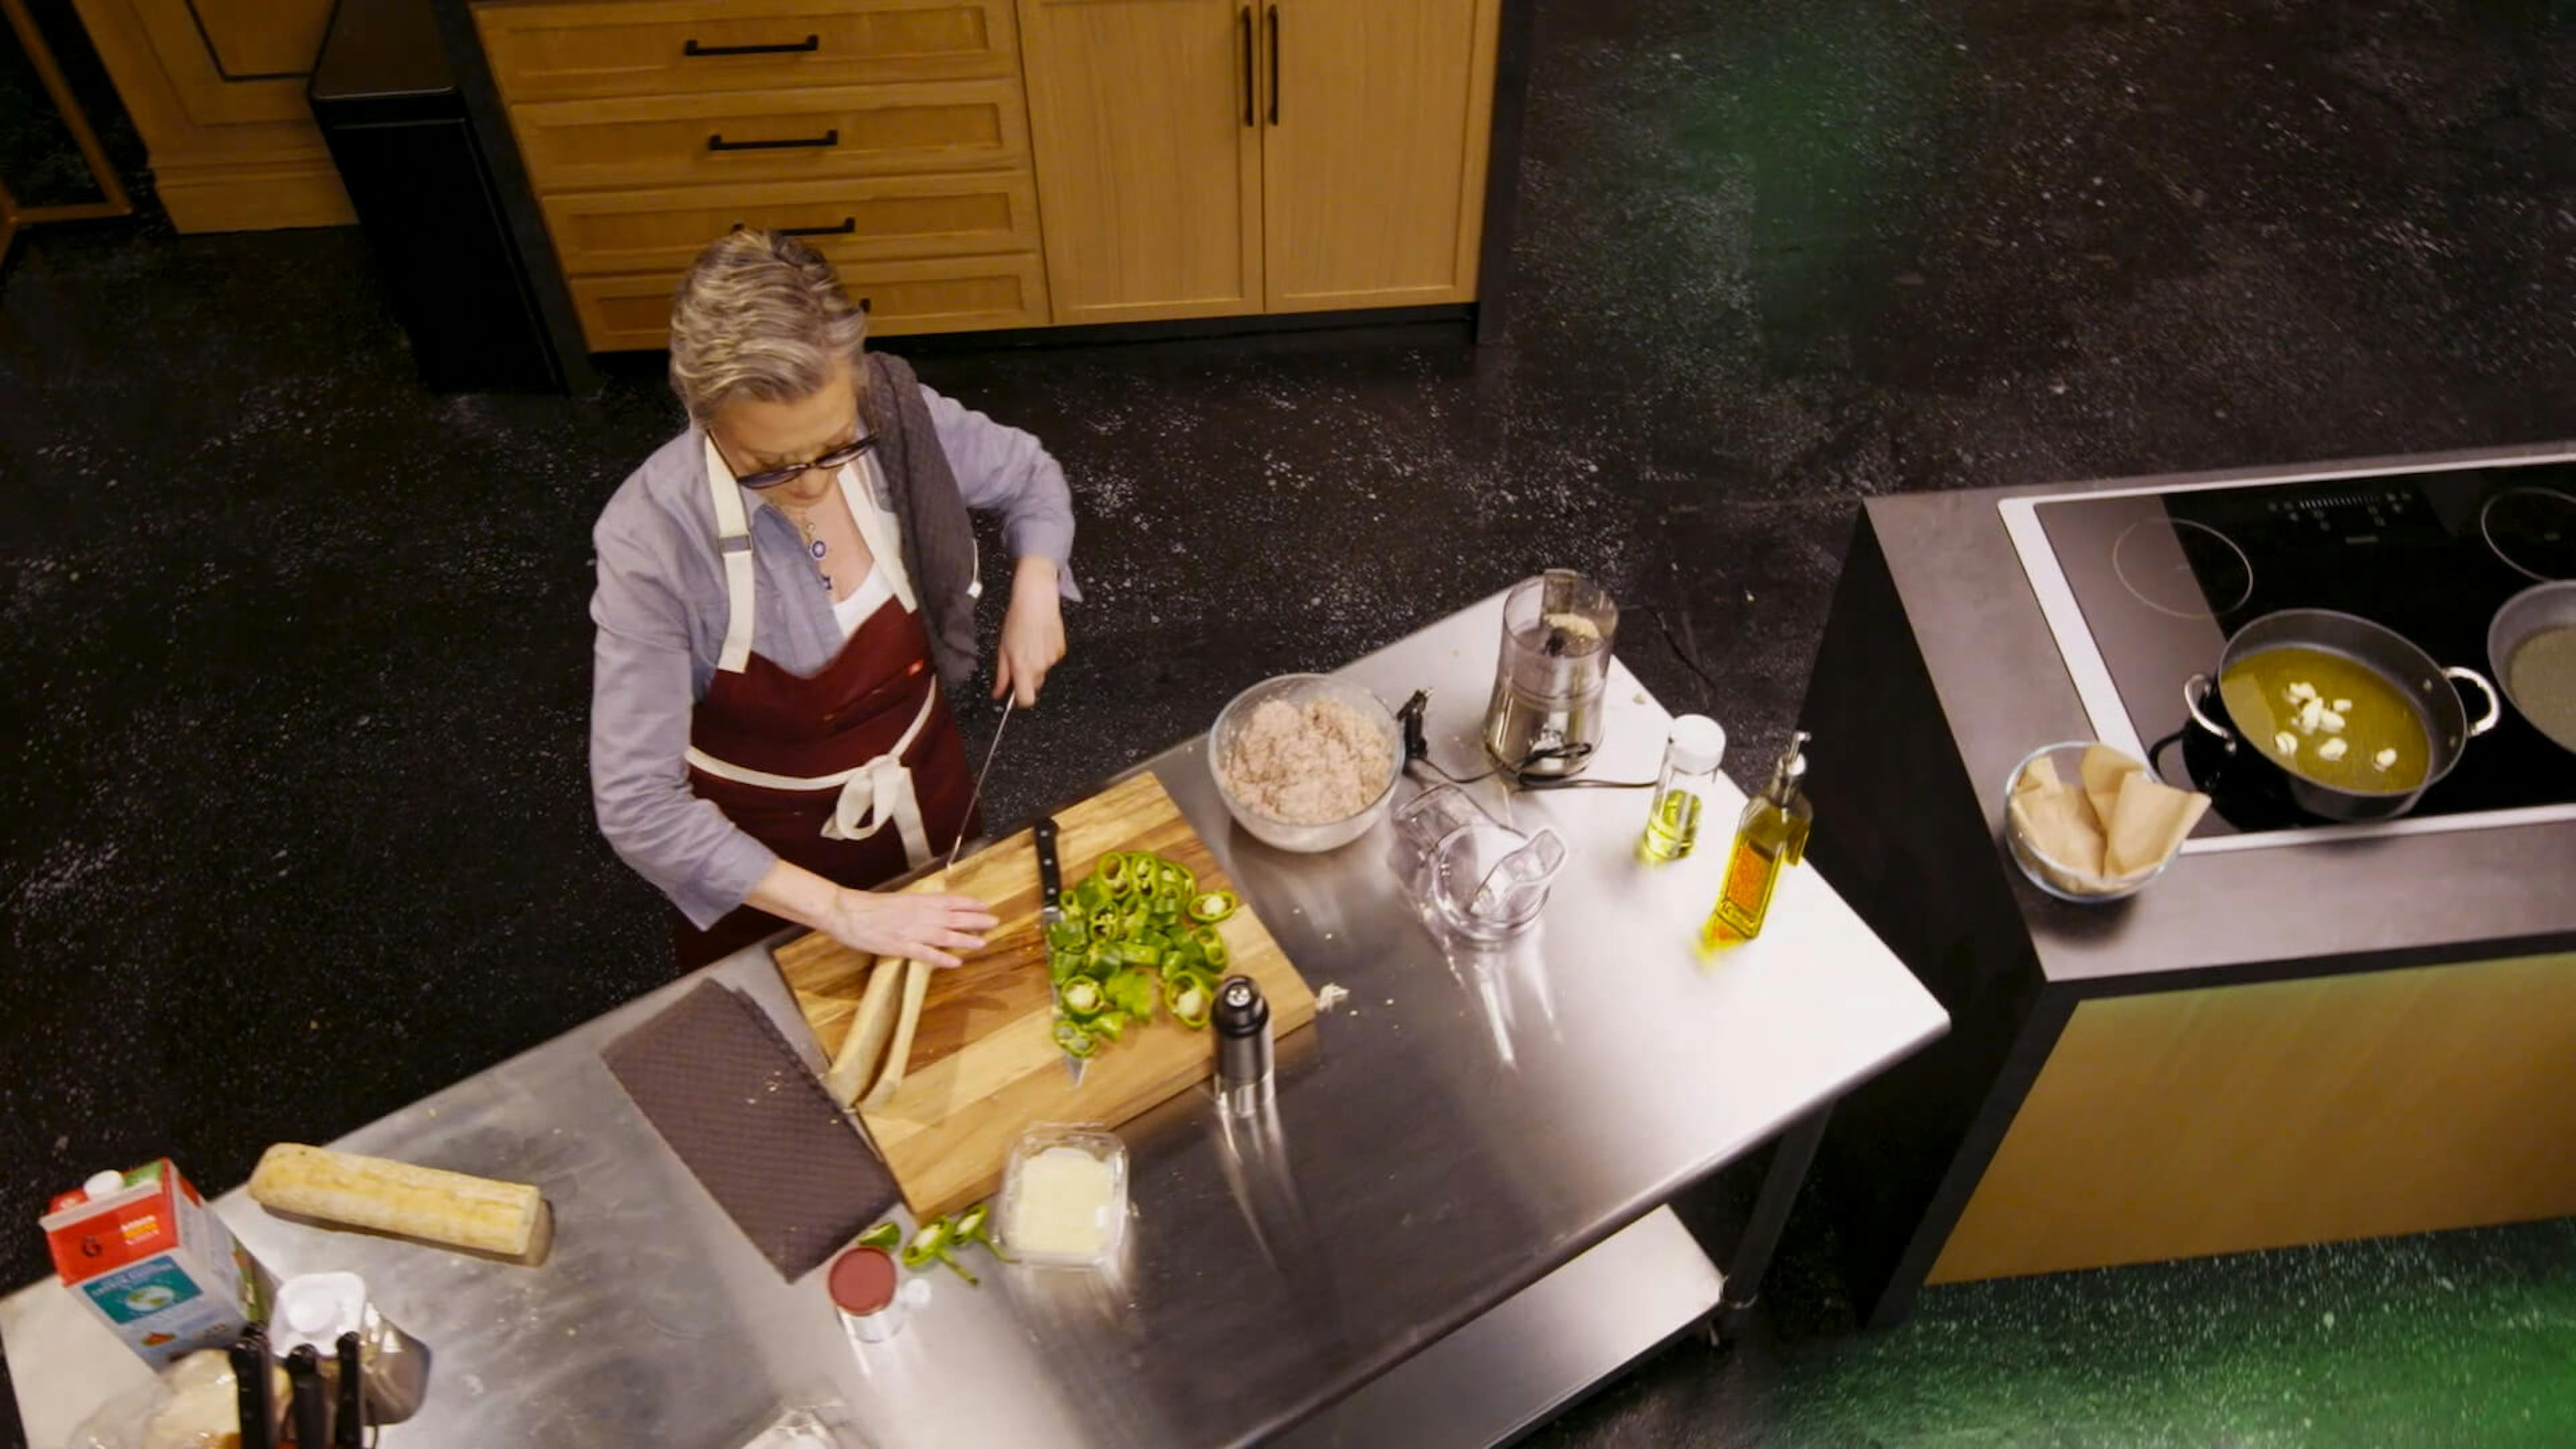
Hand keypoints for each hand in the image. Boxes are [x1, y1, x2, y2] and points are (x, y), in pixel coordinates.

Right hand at [823, 890, 998, 968]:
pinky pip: (926, 954)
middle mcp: (919, 914)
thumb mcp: (898, 900)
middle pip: (954, 917)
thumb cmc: (869, 905)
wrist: (846, 911)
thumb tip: (933, 908)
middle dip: (976, 920)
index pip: (950, 901)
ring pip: (945, 936)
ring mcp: (911, 931)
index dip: (969, 904)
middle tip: (995, 922)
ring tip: (983, 942)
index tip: (985, 906)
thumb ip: (916, 905)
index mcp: (918, 900)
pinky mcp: (900, 947)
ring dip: (966, 939)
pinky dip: (942, 958)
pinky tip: (956, 962)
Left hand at [994, 556, 1066, 705]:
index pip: (1026, 700)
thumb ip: (1001, 675)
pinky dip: (1044, 653)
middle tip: (1018, 658)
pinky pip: (1051, 660)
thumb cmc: (1017, 619)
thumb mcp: (1002, 649)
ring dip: (1035, 663)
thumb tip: (998, 693)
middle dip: (1025, 677)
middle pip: (1033, 685)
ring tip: (1028, 643)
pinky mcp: (1061, 650)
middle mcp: (1040, 666)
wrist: (1036, 599)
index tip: (1014, 692)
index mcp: (1023, 667)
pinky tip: (1039, 638)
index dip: (1019, 699)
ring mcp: (1052, 659)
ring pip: (1042, 671)